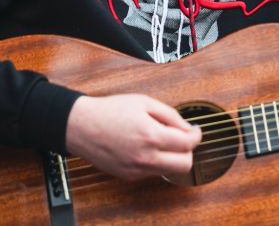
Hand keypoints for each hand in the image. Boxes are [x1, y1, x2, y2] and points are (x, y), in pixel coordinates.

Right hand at [65, 94, 201, 180]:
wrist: (82, 126)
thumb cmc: (109, 111)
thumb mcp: (144, 102)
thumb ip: (170, 115)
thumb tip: (187, 127)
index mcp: (151, 136)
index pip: (187, 144)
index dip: (196, 135)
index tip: (195, 130)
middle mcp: (145, 157)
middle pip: (184, 165)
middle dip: (188, 151)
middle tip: (183, 138)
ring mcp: (136, 169)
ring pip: (169, 171)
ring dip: (172, 157)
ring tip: (162, 140)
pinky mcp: (129, 176)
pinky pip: (152, 172)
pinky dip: (156, 161)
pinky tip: (147, 147)